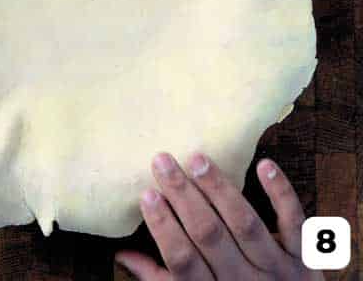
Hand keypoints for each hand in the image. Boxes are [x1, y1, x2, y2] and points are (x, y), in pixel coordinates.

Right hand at [117, 153, 323, 279]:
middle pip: (210, 235)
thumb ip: (159, 279)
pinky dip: (282, 195)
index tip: (146, 193)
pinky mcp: (305, 258)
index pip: (183, 260)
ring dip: (221, 190)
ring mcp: (278, 270)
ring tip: (198, 158)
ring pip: (246, 225)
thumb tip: (121, 254)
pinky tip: (264, 165)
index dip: (164, 228)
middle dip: (184, 196)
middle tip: (162, 159)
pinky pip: (295, 224)